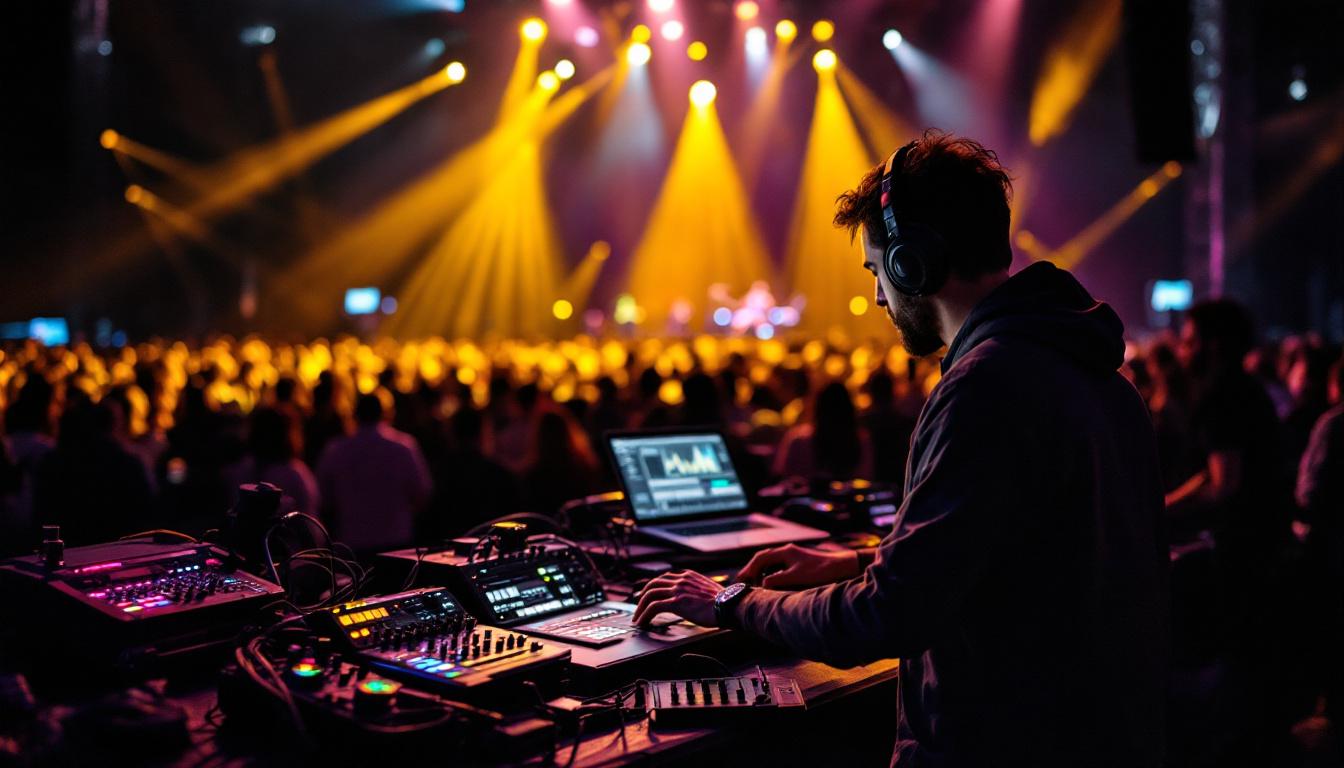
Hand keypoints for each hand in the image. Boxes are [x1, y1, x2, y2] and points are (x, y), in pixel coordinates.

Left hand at [632, 570, 722, 626]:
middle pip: (653, 584)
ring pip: (650, 594)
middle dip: (643, 596)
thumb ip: (697, 590)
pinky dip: (645, 615)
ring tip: (638, 618)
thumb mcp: (708, 590)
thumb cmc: (724, 602)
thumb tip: (694, 600)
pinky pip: (654, 607)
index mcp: (688, 575)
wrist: (730, 605)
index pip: (664, 578)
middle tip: (638, 606)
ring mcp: (678, 590)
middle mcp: (681, 579)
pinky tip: (643, 622)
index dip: (653, 587)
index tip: (648, 594)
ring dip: (641, 607)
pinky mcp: (676, 602)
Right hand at [736, 543, 860, 588]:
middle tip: (742, 582)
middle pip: (763, 558)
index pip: (760, 558)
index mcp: (785, 552)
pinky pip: (779, 567)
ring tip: (754, 584)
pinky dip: (770, 574)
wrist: (842, 566)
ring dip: (761, 572)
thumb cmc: (821, 570)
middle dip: (752, 569)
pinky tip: (770, 583)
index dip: (749, 569)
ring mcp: (793, 557)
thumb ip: (778, 580)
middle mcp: (787, 552)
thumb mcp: (797, 577)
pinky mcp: (799, 563)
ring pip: (771, 562)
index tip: (741, 579)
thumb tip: (763, 584)